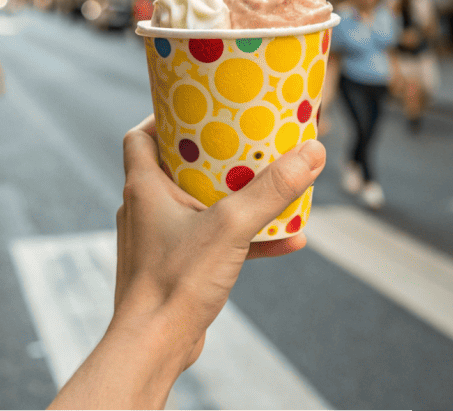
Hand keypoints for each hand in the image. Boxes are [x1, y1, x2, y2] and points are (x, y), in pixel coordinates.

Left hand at [114, 116, 324, 357]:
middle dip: (215, 155)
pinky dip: (246, 238)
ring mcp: (161, 241)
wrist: (154, 346)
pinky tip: (289, 239)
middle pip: (177, 166)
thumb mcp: (230, 227)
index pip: (140, 136)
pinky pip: (215, 242)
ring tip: (274, 187)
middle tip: (248, 142)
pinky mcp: (177, 269)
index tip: (196, 107)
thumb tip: (311, 152)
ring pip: (201, 206)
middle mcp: (146, 209)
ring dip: (236, 197)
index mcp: (144, 187)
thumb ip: (271, 191)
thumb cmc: (174, 282)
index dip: (163, 117)